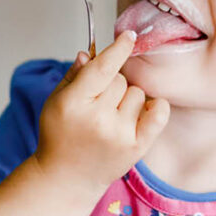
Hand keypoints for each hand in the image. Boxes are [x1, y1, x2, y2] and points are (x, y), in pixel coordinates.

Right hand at [32, 31, 169, 194]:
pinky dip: (155, 107)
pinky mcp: (136, 148)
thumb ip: (74, 76)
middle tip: (100, 101)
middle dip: (112, 84)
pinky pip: (159, 113)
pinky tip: (142, 111)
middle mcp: (98, 119)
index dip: (118, 48)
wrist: (66, 179)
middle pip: (121, 79)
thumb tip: (90, 53)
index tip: (130, 36)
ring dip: (127, 99)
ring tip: (111, 115)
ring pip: (138, 93)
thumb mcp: (56, 102)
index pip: (103, 68)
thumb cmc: (60, 136)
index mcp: (74, 103)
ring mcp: (119, 135)